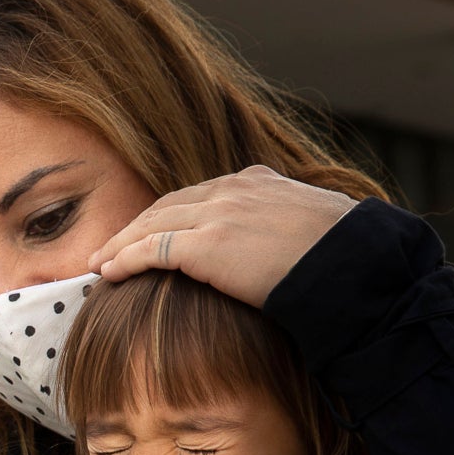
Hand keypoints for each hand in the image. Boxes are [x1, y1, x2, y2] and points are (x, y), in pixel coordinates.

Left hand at [85, 166, 356, 307]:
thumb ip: (287, 231)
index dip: (171, 215)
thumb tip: (289, 251)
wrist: (354, 267)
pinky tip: (107, 272)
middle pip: (168, 205)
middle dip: (137, 226)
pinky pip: (151, 250)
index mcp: (259, 182)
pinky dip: (123, 258)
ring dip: (121, 243)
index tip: (151, 232)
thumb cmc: (346, 259)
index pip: (201, 195)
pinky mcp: (207, 244)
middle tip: (111, 246)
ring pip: (152, 224)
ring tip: (99, 261)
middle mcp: (234, 190)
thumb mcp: (316, 231)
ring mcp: (218, 214)